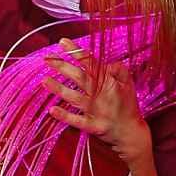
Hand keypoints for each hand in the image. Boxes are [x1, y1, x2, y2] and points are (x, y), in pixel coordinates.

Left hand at [43, 38, 149, 161]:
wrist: (131, 133)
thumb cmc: (127, 106)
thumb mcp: (128, 85)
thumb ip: (119, 71)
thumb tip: (110, 62)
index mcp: (107, 83)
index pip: (90, 64)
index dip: (77, 52)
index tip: (63, 42)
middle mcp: (99, 94)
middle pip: (79, 77)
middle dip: (62, 67)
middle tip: (47, 58)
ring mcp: (95, 111)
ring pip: (74, 97)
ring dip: (59, 89)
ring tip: (43, 81)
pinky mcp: (93, 126)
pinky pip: (77, 121)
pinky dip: (65, 116)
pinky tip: (52, 110)